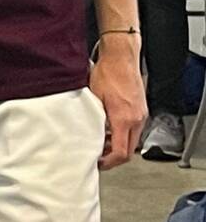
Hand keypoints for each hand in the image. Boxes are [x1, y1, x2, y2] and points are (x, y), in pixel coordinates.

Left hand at [89, 35, 146, 169]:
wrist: (121, 57)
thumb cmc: (107, 73)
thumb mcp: (93, 99)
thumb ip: (91, 119)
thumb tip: (80, 134)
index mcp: (124, 119)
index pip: (122, 153)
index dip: (109, 163)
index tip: (98, 164)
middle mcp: (137, 119)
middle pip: (129, 150)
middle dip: (113, 157)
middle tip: (96, 156)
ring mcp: (141, 115)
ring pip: (132, 140)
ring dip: (117, 145)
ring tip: (99, 142)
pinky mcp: (141, 109)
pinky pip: (133, 129)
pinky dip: (121, 134)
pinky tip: (107, 129)